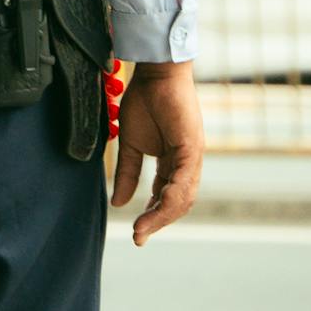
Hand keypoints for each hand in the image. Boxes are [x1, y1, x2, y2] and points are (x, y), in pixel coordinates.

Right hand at [111, 60, 203, 245]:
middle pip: (178, 202)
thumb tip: (118, 203)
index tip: (137, 232)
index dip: (153, 215)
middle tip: (139, 236)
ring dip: (162, 215)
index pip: (166, 196)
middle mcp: (187, 163)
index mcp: (174, 162)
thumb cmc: (145, 101)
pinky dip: (170, 197)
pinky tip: (155, 208)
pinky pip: (183, 180)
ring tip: (142, 228)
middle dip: (158, 221)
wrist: (155, 73)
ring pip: (183, 196)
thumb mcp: (131, 143)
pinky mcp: (192, 148)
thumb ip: (129, 173)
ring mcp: (192, 156)